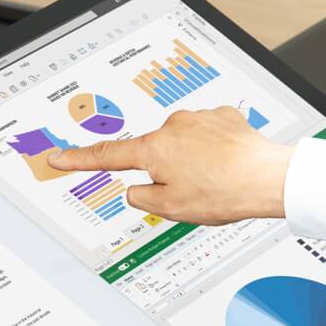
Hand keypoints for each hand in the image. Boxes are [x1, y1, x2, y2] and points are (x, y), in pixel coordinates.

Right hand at [45, 107, 292, 224]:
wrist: (268, 178)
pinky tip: (227, 164)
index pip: (106, 157)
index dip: (78, 159)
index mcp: (154, 150)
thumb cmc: (223, 193)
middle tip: (191, 191)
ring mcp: (199, 118)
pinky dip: (212, 149)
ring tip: (215, 180)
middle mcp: (173, 127)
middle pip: (154, 152)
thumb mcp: (171, 209)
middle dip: (165, 170)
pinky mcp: (223, 117)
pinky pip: (207, 134)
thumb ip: (143, 198)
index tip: (58, 157)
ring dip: (192, 159)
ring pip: (183, 144)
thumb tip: (136, 190)